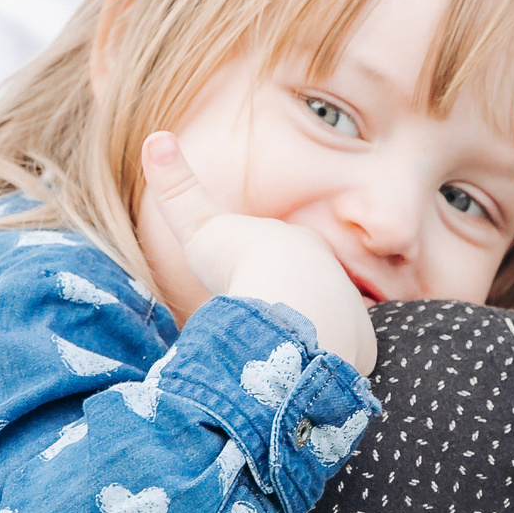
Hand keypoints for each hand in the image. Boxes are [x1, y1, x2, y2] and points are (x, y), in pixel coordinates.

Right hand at [143, 132, 376, 373]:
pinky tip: (298, 375)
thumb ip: (176, 188)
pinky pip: (341, 361)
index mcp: (303, 247)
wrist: (285, 304)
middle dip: (292, 310)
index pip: (287, 260)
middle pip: (312, 296)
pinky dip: (322, 367)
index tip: (251, 291)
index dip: (267, 276)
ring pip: (330, 330)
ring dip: (307, 343)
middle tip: (265, 329)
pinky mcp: (359, 349)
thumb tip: (154, 137)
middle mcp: (335, 277)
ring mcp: (351, 313)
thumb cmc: (241, 263)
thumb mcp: (199, 224)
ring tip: (279, 358)